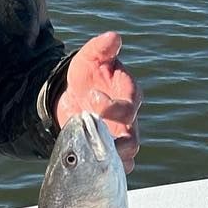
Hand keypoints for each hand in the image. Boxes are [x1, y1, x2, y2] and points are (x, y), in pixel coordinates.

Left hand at [54, 31, 141, 172]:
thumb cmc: (86, 75)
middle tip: (94, 138)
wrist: (73, 97)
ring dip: (112, 160)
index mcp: (129, 94)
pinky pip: (118, 167)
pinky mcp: (110, 152)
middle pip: (133, 138)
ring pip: (127, 156)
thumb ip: (100, 48)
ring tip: (93, 158)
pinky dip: (108, 170)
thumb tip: (114, 37)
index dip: (112, 106)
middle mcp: (130, 119)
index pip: (130, 105)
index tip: (90, 97)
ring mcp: (122, 137)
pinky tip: (91, 168)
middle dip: (116, 142)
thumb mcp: (89, 58)